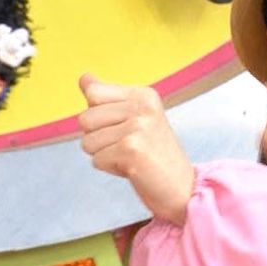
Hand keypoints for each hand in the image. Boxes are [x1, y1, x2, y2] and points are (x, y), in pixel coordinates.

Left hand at [78, 73, 192, 225]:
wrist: (183, 188)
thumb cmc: (154, 155)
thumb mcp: (134, 118)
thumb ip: (107, 97)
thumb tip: (84, 76)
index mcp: (144, 95)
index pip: (93, 93)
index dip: (99, 117)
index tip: (125, 127)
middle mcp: (143, 106)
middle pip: (85, 119)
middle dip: (98, 139)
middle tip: (128, 147)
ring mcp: (138, 127)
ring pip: (87, 141)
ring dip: (104, 155)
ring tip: (131, 157)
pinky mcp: (131, 149)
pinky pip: (96, 160)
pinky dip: (111, 169)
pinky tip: (133, 168)